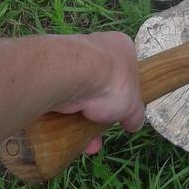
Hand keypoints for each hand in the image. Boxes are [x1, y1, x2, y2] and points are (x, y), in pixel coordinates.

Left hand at [53, 31, 143, 153]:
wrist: (72, 74)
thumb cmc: (112, 82)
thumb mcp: (133, 104)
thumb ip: (135, 114)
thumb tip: (135, 123)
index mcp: (121, 46)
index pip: (125, 68)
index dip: (124, 90)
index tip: (122, 109)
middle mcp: (97, 47)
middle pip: (101, 82)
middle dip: (101, 111)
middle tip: (102, 130)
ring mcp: (73, 58)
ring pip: (80, 92)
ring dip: (83, 118)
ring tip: (87, 143)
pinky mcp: (53, 72)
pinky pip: (63, 97)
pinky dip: (66, 117)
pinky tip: (70, 136)